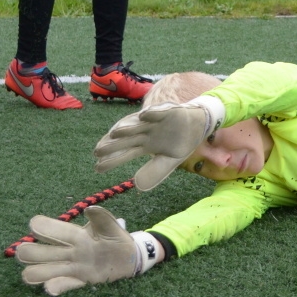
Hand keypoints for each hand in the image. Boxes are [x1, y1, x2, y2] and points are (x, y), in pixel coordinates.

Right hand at [16, 206, 135, 295]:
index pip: (49, 229)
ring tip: (35, 273)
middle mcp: (67, 252)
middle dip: (27, 252)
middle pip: (36, 252)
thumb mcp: (111, 227)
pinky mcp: (79, 281)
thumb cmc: (116, 238)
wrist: (130, 258)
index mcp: (74, 235)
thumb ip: (102, 218)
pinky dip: (54, 287)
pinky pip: (61, 285)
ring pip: (42, 271)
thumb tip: (89, 209)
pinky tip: (51, 287)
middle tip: (27, 252)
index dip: (39, 227)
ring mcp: (71, 268)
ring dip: (35, 272)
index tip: (35, 226)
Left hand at [93, 97, 225, 190]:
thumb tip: (137, 185)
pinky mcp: (168, 111)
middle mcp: (145, 132)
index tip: (98, 167)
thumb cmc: (180, 142)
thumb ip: (155, 171)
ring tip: (115, 133)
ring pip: (138, 125)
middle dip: (113, 144)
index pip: (125, 153)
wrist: (199, 125)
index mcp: (144, 145)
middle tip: (97, 151)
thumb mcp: (169, 161)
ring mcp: (155, 121)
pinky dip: (152, 113)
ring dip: (127, 128)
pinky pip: (159, 112)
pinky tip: (143, 116)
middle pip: (126, 139)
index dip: (113, 160)